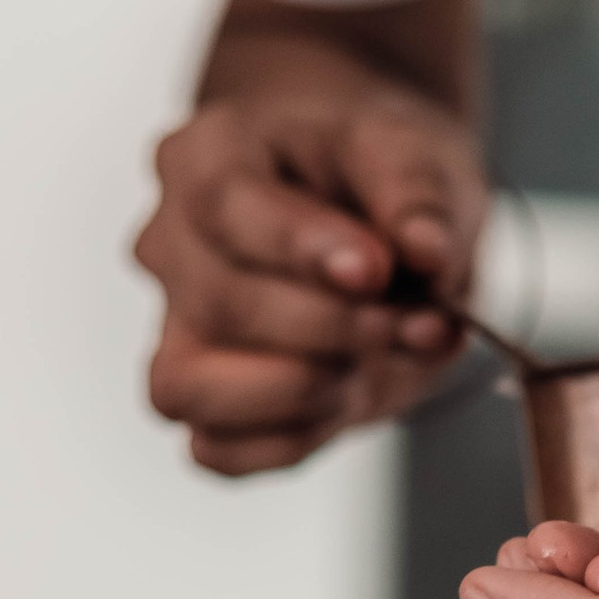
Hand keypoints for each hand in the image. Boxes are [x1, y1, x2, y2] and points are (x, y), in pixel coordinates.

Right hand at [138, 87, 486, 475]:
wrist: (380, 212)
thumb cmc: (378, 170)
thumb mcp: (414, 149)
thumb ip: (419, 194)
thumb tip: (427, 252)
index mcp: (207, 155)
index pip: (225, 205)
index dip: (300, 246)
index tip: (376, 270)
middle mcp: (171, 242)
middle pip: (218, 303)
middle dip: (332, 327)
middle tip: (423, 323)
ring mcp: (176, 325)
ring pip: (185, 387)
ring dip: (296, 391)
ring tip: (374, 363)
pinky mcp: (206, 397)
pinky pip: (215, 449)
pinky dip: (289, 440)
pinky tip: (349, 398)